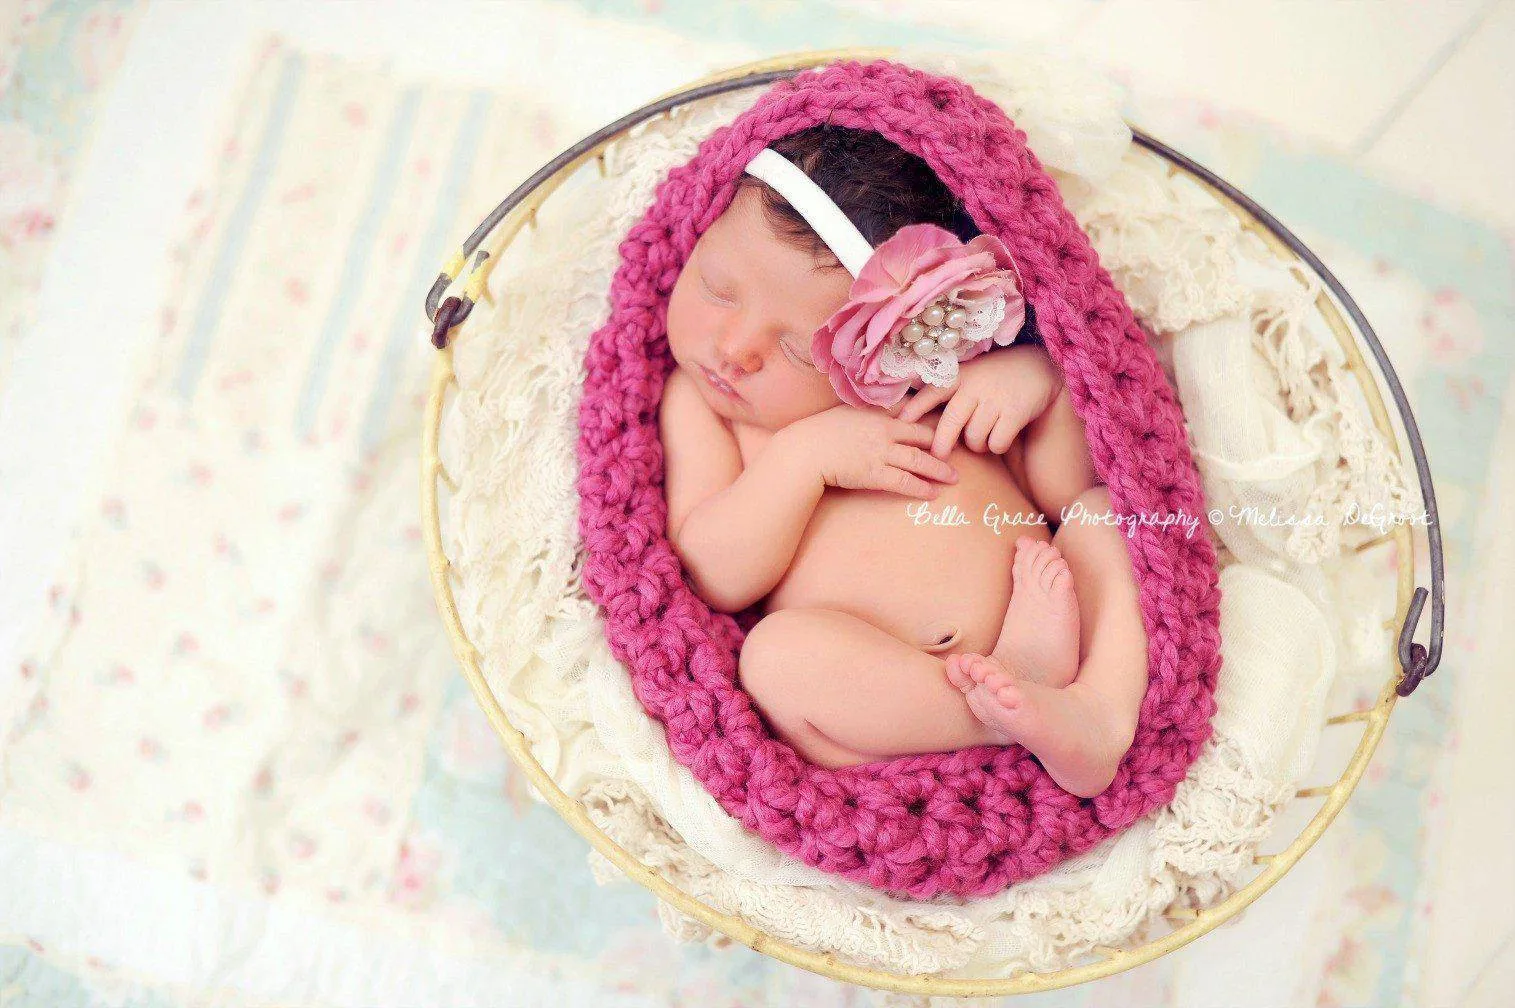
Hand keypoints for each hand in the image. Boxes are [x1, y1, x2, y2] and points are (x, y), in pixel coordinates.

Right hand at [782, 404, 958, 499]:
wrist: (804, 451)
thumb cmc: (819, 433)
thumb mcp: (845, 412)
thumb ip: (865, 411)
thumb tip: (877, 411)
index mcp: (877, 413)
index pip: (912, 412)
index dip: (931, 419)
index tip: (946, 424)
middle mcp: (884, 430)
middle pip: (923, 436)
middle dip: (943, 444)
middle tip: (960, 452)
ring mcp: (880, 452)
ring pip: (919, 460)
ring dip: (939, 470)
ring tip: (953, 478)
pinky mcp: (875, 474)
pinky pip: (904, 481)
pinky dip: (920, 487)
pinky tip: (932, 493)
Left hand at [896, 345, 1059, 457]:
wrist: (1038, 368)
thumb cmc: (995, 377)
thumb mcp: (970, 373)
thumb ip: (948, 388)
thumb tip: (909, 406)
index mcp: (961, 376)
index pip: (933, 392)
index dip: (915, 408)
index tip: (900, 424)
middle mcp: (976, 386)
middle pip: (951, 422)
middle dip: (941, 444)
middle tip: (937, 457)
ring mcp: (995, 399)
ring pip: (974, 437)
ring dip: (976, 446)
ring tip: (980, 441)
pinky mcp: (1015, 412)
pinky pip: (997, 442)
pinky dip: (996, 447)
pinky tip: (999, 440)